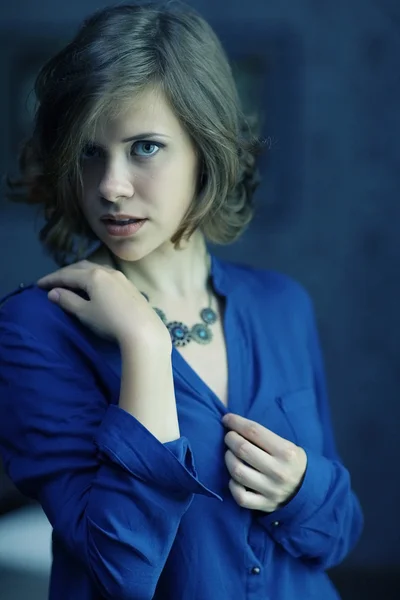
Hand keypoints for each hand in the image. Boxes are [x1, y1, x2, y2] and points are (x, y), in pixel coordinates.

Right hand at [37, 260, 170, 348]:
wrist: (143, 331)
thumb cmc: (110, 322)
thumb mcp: (85, 313)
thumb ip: (68, 301)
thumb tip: (53, 293)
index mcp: (93, 276)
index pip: (67, 274)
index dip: (52, 279)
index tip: (39, 285)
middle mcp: (107, 271)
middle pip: (82, 267)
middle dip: (66, 273)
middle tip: (54, 282)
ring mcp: (121, 278)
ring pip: (96, 269)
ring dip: (81, 274)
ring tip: (72, 282)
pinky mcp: (130, 286)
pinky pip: (107, 276)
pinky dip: (94, 278)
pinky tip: (94, 286)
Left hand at [221, 413, 306, 512]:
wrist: (309, 490)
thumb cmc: (292, 462)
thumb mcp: (287, 445)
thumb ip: (264, 437)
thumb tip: (235, 425)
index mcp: (286, 452)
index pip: (254, 431)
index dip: (236, 422)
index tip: (227, 419)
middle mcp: (278, 471)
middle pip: (243, 449)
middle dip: (230, 438)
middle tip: (229, 436)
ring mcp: (271, 490)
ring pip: (238, 471)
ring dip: (229, 458)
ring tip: (230, 454)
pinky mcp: (265, 505)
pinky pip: (240, 496)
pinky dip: (233, 485)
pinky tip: (234, 478)